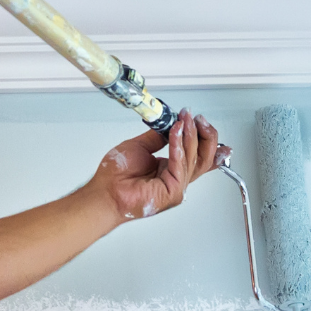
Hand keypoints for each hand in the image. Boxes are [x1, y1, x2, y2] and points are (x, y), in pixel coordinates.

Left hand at [87, 110, 225, 223]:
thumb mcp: (140, 147)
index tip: (198, 120)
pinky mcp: (173, 191)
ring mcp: (177, 186)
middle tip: (198, 119)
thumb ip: (158, 137)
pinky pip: (180, 165)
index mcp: (172, 170)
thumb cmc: (116, 176)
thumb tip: (170, 123)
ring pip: (193, 159)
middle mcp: (177, 178)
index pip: (197, 154)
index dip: (203, 136)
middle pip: (203, 157)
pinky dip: (179, 146)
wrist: (105, 192)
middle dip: (205, 135)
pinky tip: (176, 132)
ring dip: (190, 136)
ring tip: (185, 120)